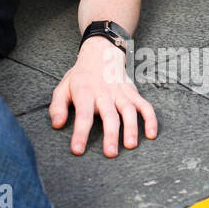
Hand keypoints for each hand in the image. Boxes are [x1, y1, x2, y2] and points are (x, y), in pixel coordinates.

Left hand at [49, 39, 157, 156]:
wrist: (100, 54)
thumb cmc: (79, 77)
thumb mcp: (62, 88)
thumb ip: (57, 107)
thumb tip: (57, 125)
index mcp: (85, 92)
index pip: (83, 114)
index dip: (80, 133)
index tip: (78, 150)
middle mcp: (104, 92)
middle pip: (109, 115)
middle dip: (110, 135)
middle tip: (110, 153)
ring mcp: (121, 92)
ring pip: (129, 110)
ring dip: (131, 128)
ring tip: (130, 145)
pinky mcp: (132, 92)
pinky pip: (144, 105)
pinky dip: (150, 119)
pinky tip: (151, 134)